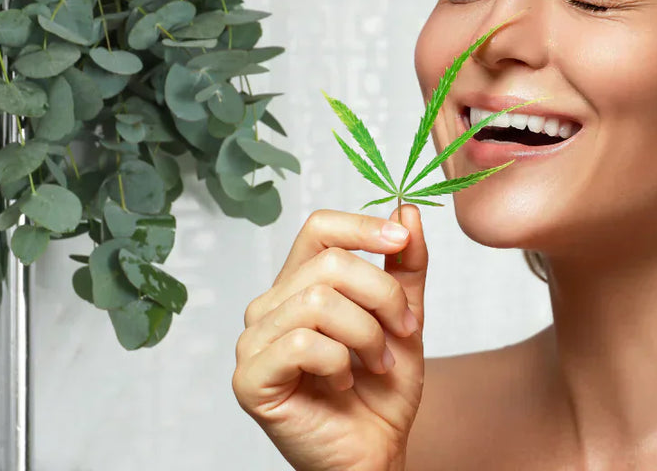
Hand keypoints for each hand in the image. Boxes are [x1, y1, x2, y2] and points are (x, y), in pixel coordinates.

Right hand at [234, 204, 427, 470]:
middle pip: (330, 265)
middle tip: (403, 334)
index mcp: (298, 287)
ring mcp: (254, 343)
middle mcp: (269, 308)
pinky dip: (338, 362)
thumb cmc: (380, 394)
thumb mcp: (405, 320)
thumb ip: (405, 268)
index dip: (361, 227)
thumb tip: (405, 211)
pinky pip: (302, 344)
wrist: (374, 454)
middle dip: (383, 298)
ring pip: (318, 303)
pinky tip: (344, 382)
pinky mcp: (250, 379)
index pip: (318, 229)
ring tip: (377, 364)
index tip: (400, 240)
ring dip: (366, 335)